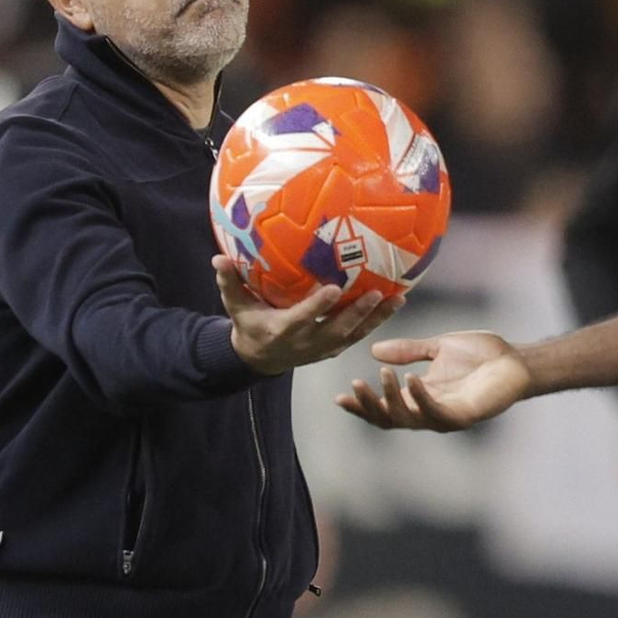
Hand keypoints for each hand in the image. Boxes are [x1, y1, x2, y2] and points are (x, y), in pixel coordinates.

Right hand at [214, 258, 402, 374]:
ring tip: (398, 299)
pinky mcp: (333, 349)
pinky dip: (376, 322)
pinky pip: (358, 336)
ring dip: (376, 319)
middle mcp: (306, 342)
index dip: (318, 306)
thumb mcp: (235, 306)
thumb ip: (229, 283)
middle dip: (357, 313)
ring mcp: (322, 348)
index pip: (302, 318)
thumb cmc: (249, 325)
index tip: (335, 288)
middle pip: (335, 329)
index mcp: (282, 330)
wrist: (260, 358)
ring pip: (353, 335)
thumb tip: (218, 258)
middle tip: (377, 294)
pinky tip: (394, 304)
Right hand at [338, 330, 531, 430]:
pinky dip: (420, 397)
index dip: (361, 405)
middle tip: (351, 388)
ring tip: (379, 376)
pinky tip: (409, 379)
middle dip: (369, 406)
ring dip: (391, 399)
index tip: (338, 397)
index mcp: (420, 396)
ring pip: (408, 418)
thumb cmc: (482, 355)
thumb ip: (408, 351)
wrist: (515, 359)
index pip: (384, 407)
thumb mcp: (437, 348)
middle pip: (390, 419)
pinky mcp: (464, 415)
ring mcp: (446, 416)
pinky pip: (436, 411)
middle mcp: (428, 410)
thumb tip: (374, 351)